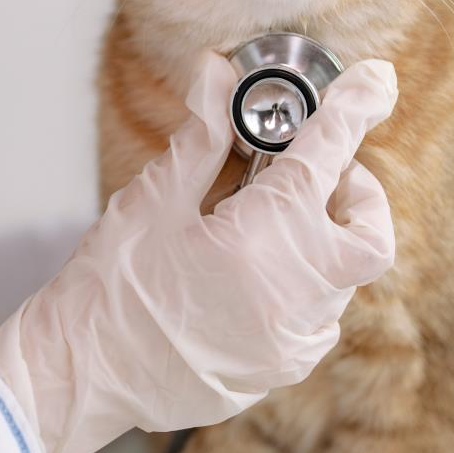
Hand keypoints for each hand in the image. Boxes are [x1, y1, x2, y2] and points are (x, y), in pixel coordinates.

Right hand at [0, 50, 396, 452]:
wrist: (78, 377)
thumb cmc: (106, 290)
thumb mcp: (152, 201)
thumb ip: (202, 137)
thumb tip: (217, 76)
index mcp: (261, 239)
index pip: (327, 156)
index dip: (356, 109)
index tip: (375, 83)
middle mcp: (292, 295)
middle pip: (370, 236)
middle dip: (359, 197)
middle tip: (319, 176)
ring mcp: (289, 342)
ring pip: (343, 283)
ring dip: (323, 244)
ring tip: (268, 227)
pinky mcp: (276, 373)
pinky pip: (316, 324)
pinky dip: (305, 292)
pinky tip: (257, 278)